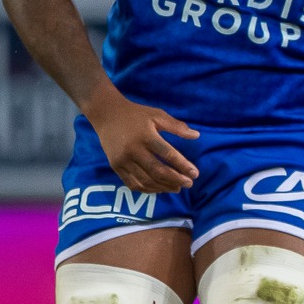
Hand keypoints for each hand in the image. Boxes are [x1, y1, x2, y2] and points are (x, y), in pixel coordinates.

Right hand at [84, 86, 198, 191]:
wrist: (106, 114)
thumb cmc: (135, 114)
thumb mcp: (157, 115)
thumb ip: (176, 126)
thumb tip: (197, 135)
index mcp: (146, 136)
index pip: (168, 154)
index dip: (183, 166)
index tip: (195, 174)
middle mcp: (133, 150)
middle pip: (158, 171)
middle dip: (176, 179)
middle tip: (189, 184)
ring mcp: (122, 160)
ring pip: (146, 180)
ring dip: (164, 187)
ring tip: (177, 188)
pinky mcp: (115, 166)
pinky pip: (132, 183)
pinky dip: (147, 189)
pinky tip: (159, 189)